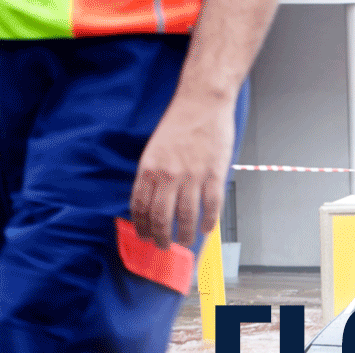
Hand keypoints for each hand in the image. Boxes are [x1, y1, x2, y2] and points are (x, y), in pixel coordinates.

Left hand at [131, 94, 235, 248]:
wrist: (202, 103)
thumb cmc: (179, 123)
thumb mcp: (154, 149)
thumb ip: (153, 174)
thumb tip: (153, 200)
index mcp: (149, 168)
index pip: (140, 206)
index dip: (141, 226)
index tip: (144, 236)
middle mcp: (168, 174)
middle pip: (161, 216)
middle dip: (161, 236)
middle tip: (164, 246)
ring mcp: (192, 175)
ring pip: (186, 215)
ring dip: (184, 234)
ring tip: (185, 242)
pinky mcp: (214, 173)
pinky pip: (211, 205)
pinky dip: (208, 221)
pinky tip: (206, 229)